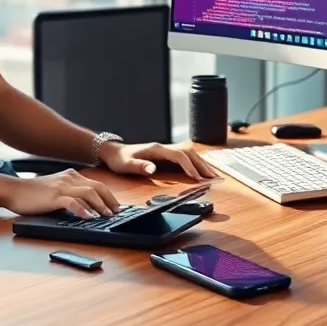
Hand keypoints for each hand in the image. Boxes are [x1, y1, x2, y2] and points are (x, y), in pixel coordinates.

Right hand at [1, 169, 119, 218]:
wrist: (13, 190)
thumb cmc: (33, 193)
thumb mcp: (55, 188)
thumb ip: (70, 193)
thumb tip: (86, 206)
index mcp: (71, 176)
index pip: (96, 184)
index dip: (109, 195)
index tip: (115, 206)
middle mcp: (69, 178)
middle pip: (97, 187)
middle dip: (110, 201)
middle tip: (116, 213)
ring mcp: (62, 187)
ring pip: (89, 193)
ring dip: (101, 205)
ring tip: (107, 216)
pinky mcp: (54, 197)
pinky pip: (73, 202)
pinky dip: (83, 210)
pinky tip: (89, 218)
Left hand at [98, 142, 216, 180]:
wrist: (114, 151)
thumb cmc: (119, 159)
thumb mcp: (126, 165)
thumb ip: (139, 166)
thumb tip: (152, 168)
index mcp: (156, 149)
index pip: (178, 155)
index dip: (189, 166)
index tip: (196, 177)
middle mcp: (164, 147)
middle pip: (188, 153)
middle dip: (201, 165)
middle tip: (212, 178)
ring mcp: (166, 150)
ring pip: (189, 153)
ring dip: (201, 164)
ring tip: (212, 176)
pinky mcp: (166, 155)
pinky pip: (185, 157)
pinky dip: (195, 164)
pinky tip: (201, 172)